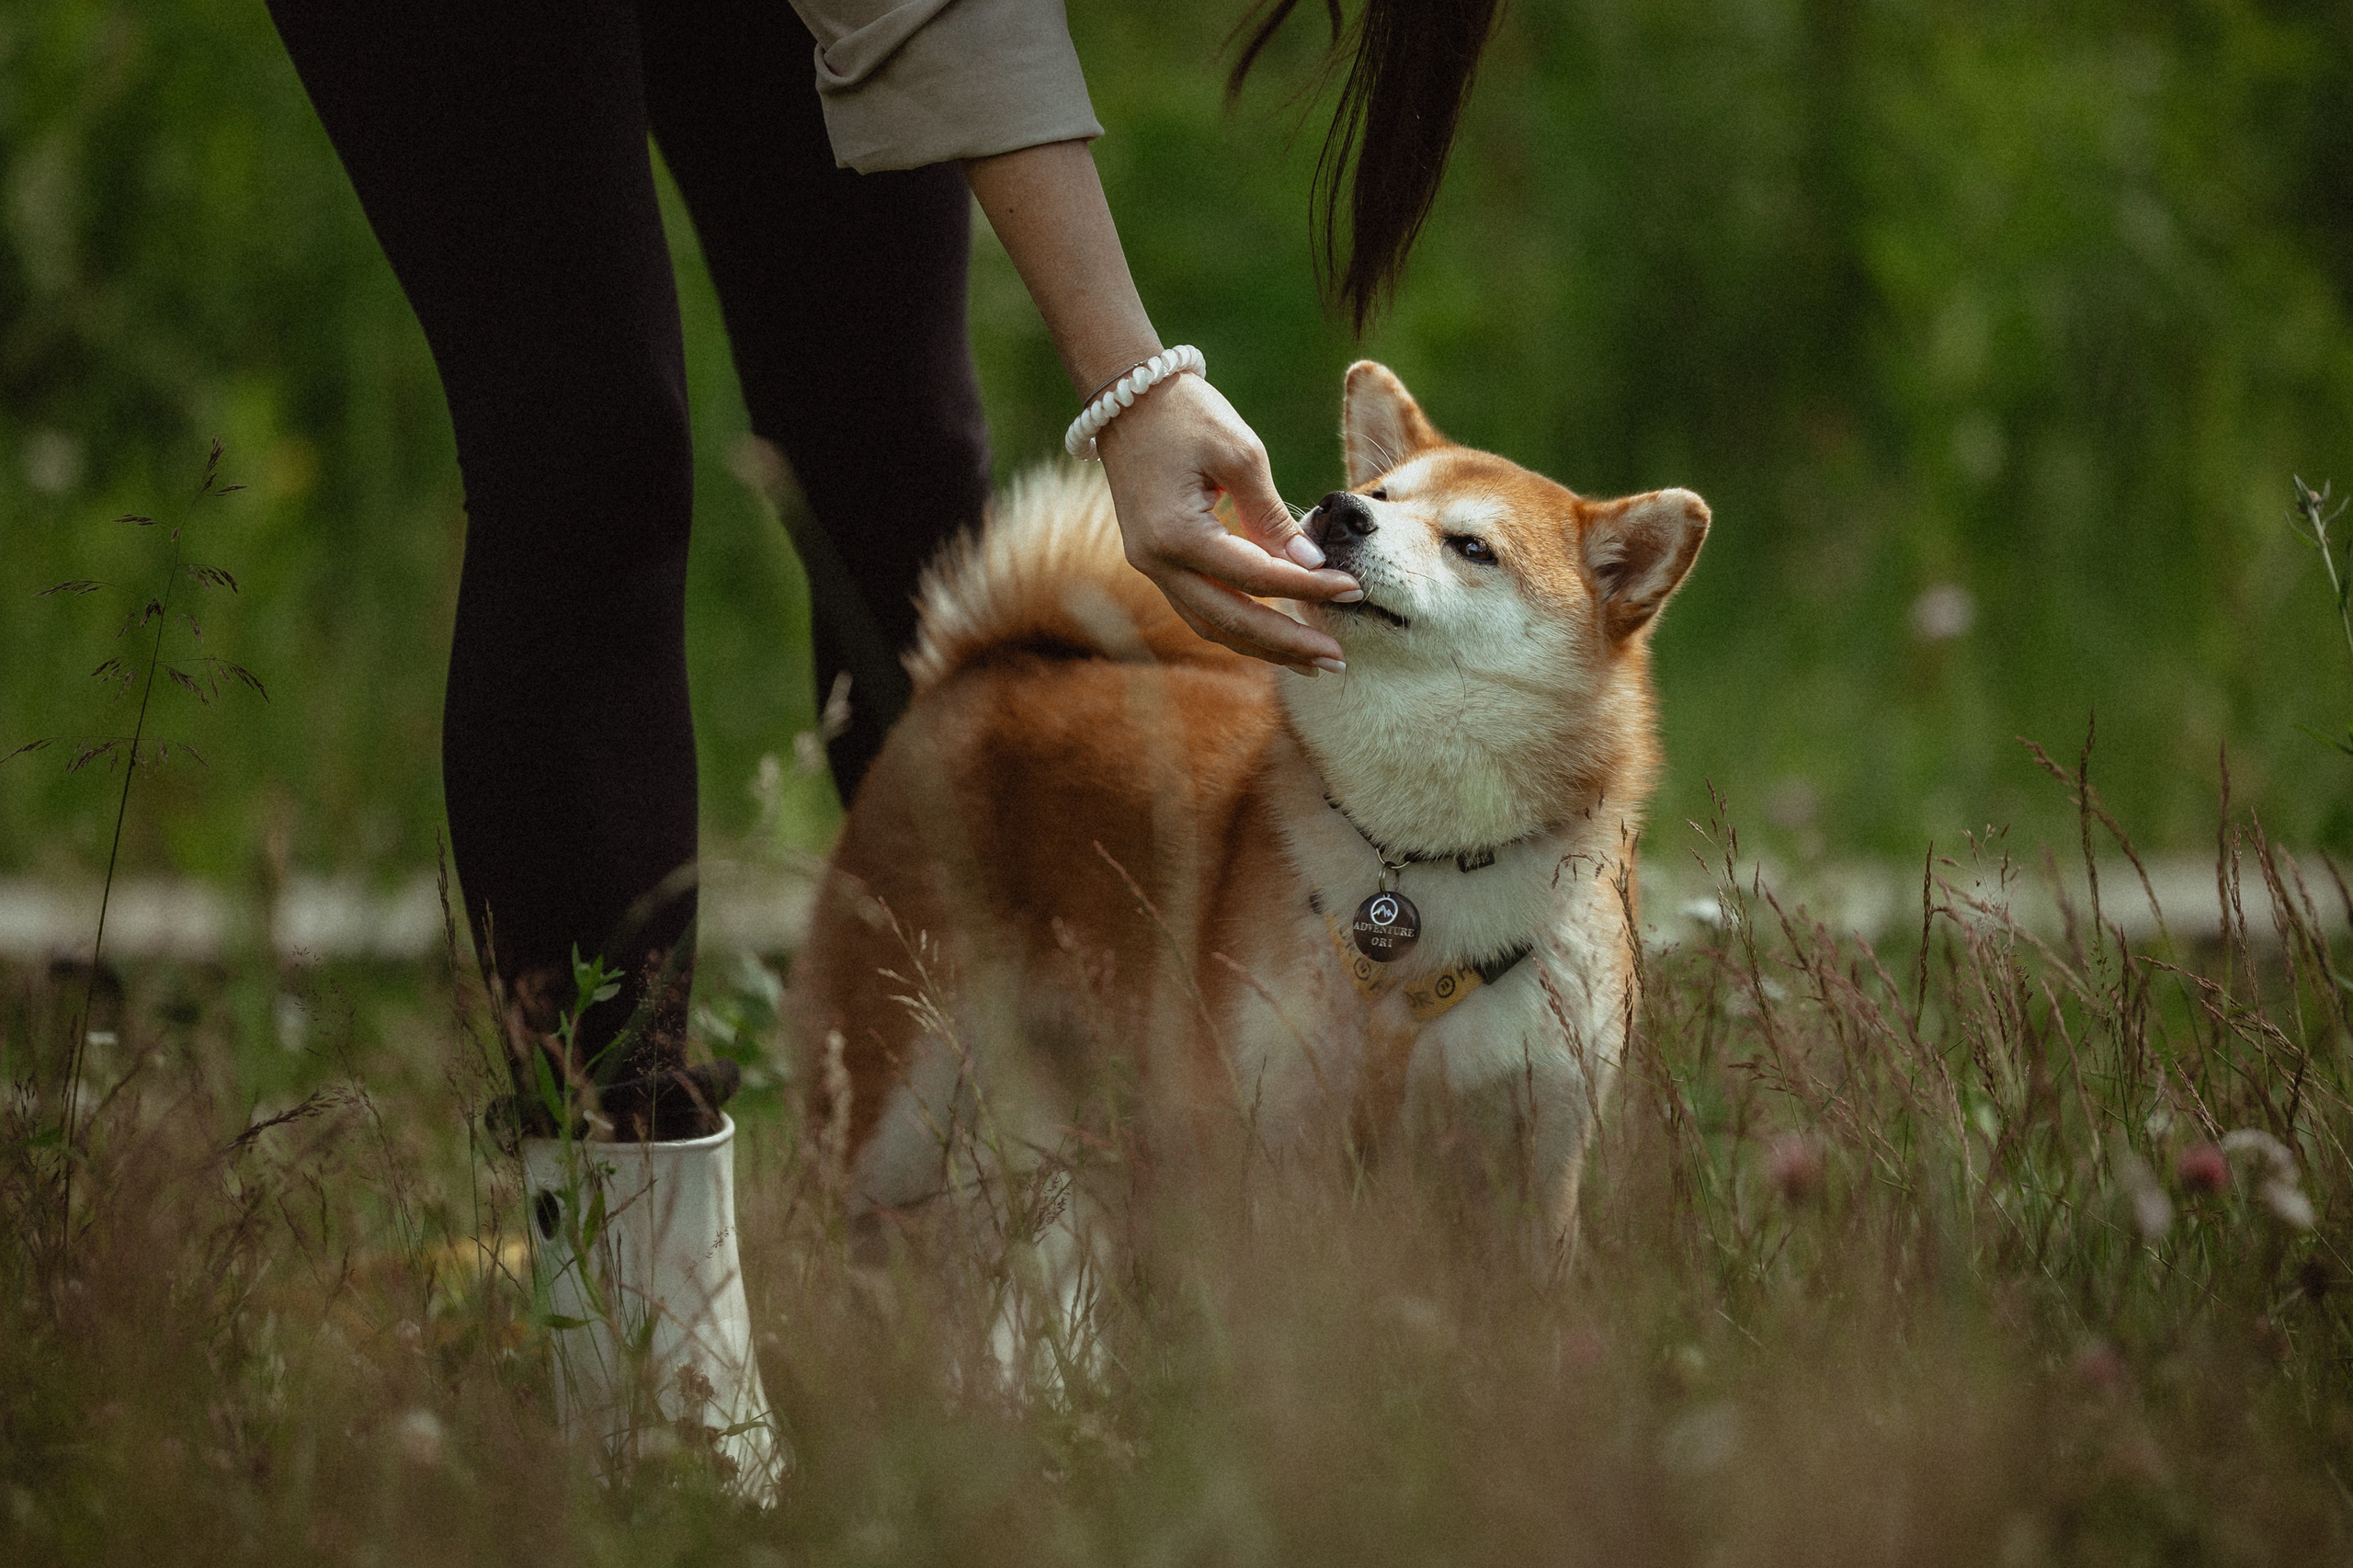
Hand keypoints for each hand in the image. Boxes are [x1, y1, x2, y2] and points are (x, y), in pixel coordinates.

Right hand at [1095, 373, 1360, 672]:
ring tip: (1312, 661)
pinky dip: (1239, 625)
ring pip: (1212, 624)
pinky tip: (1274, 633)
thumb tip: (1311, 562)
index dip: (1309, 587)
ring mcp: (1151, 566)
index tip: (1355, 589)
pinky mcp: (1155, 562)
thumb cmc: (1186, 413)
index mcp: (1177, 534)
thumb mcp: (1240, 453)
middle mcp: (1157, 561)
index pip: (1256, 577)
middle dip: (1287, 644)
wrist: (1125, 396)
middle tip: (1338, 660)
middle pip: (1231, 620)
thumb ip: (1273, 514)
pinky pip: (1201, 608)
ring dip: (1263, 645)